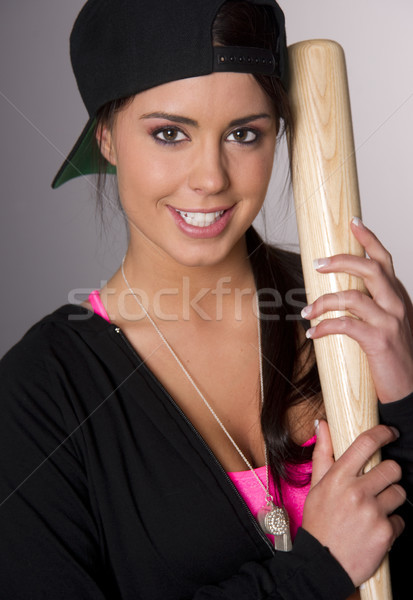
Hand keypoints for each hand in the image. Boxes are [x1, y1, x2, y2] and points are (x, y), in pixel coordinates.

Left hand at [301, 217, 412, 402]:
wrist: (410, 388)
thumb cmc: (394, 356)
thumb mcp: (391, 323)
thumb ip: (375, 305)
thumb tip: (342, 293)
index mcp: (399, 296)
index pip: (385, 260)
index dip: (369, 239)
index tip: (354, 223)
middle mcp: (398, 304)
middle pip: (369, 268)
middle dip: (340, 260)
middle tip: (316, 263)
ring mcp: (390, 322)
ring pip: (352, 297)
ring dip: (323, 301)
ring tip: (306, 311)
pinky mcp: (379, 342)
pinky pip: (345, 326)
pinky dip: (324, 327)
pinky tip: (313, 333)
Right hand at [302, 420, 404, 586]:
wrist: (322, 564)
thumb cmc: (319, 522)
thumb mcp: (316, 486)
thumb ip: (323, 453)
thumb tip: (323, 425)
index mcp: (338, 478)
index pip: (366, 444)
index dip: (382, 433)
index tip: (390, 433)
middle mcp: (357, 492)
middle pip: (392, 468)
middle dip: (390, 473)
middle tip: (380, 482)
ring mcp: (373, 513)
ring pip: (400, 492)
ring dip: (392, 499)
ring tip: (376, 508)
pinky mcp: (386, 532)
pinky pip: (401, 519)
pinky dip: (391, 523)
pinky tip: (375, 528)